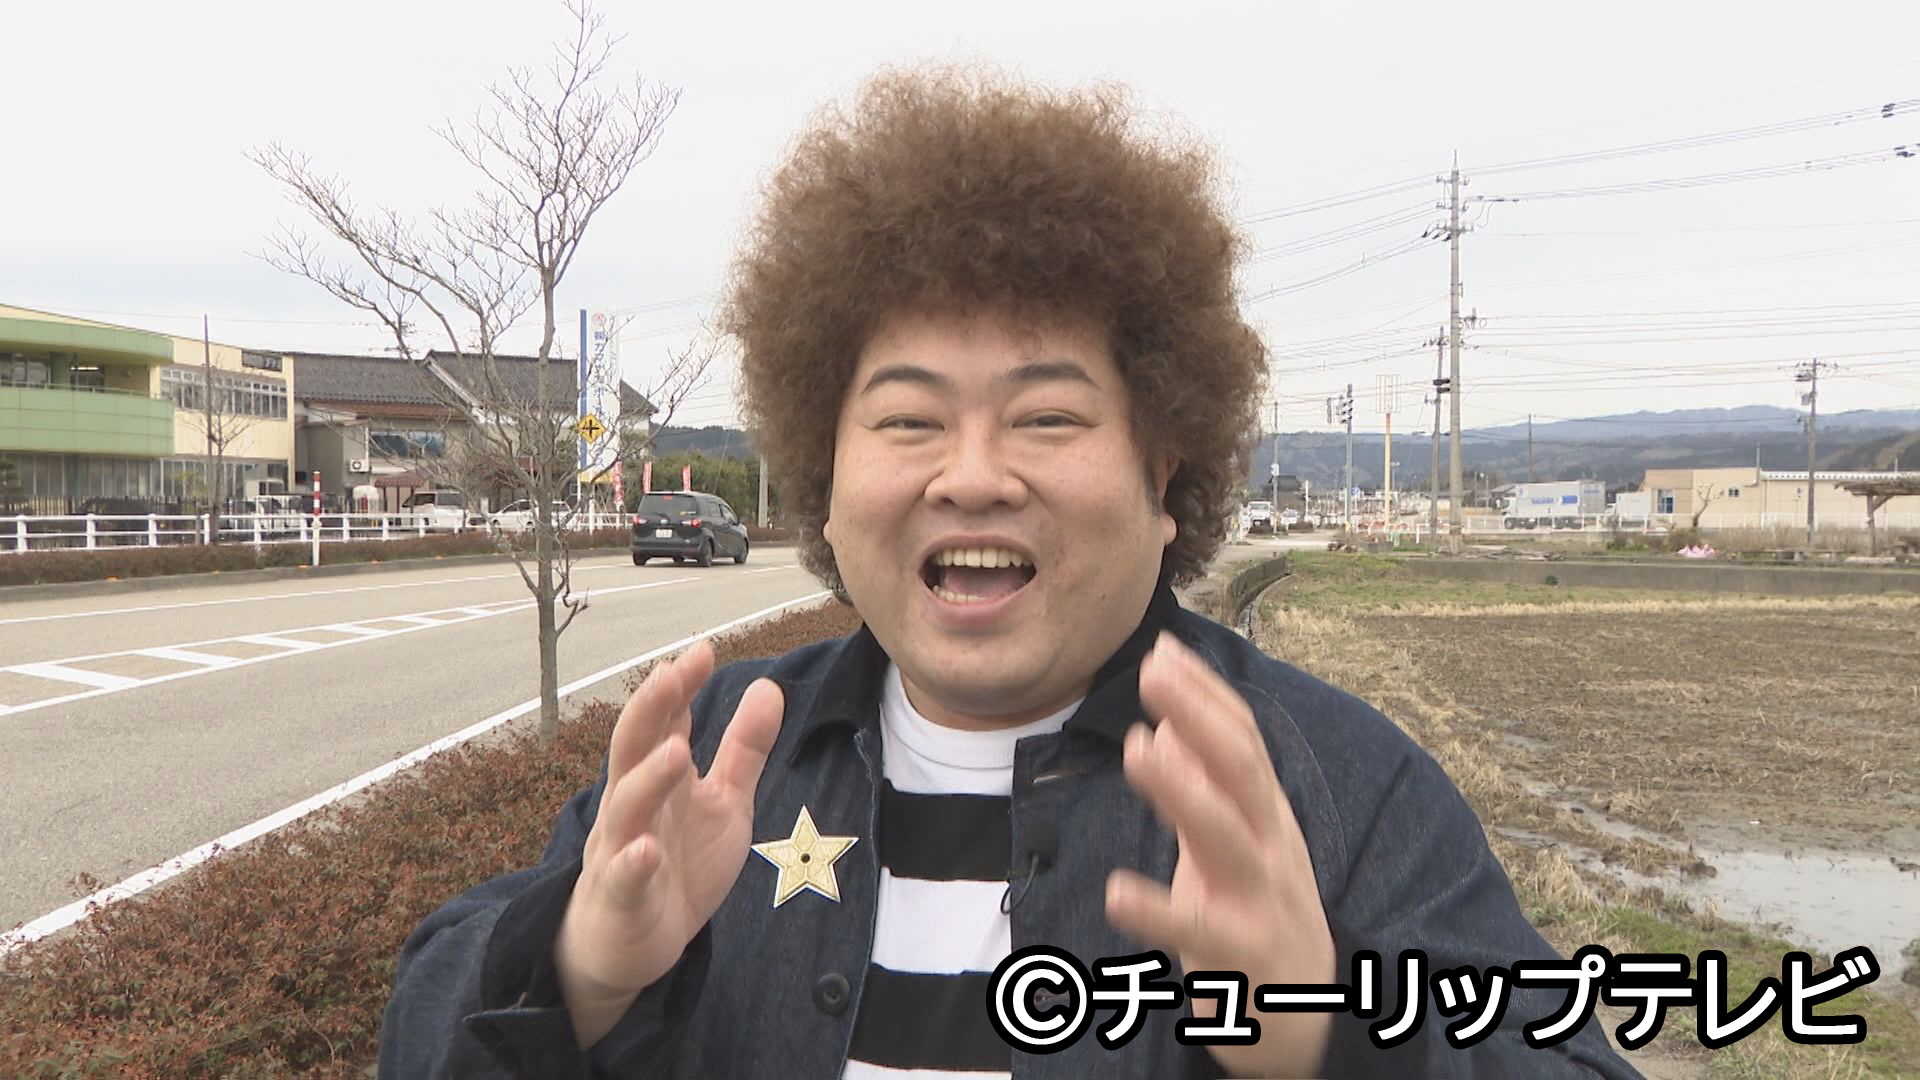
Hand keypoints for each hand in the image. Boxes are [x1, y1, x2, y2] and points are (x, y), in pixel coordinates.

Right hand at [554, 641, 784, 1045]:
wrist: (631, 943)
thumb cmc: (676, 863)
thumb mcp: (723, 802)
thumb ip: (743, 749)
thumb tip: (769, 686)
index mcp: (658, 778)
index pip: (664, 722)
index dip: (679, 687)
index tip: (704, 649)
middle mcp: (634, 806)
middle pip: (633, 749)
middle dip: (650, 710)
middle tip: (672, 673)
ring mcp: (621, 850)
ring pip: (627, 808)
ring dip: (649, 779)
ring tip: (676, 751)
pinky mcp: (622, 898)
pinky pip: (623, 878)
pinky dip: (633, 862)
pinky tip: (647, 849)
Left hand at [1106, 633, 1335, 1078]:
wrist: (1311, 1013)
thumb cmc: (1260, 908)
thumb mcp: (1236, 838)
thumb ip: (1203, 783)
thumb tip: (1161, 722)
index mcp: (1267, 812)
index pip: (1242, 738)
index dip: (1205, 694)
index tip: (1161, 651)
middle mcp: (1270, 844)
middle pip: (1241, 769)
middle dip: (1197, 717)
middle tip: (1150, 672)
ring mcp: (1260, 899)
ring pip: (1226, 835)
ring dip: (1182, 789)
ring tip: (1136, 748)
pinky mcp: (1239, 955)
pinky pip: (1196, 930)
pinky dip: (1157, 911)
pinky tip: (1116, 892)